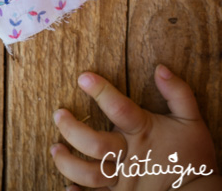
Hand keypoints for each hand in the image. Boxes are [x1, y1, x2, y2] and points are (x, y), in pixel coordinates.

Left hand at [50, 64, 220, 189]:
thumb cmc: (193, 155)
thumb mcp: (191, 119)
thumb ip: (177, 93)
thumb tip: (161, 69)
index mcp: (143, 132)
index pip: (119, 108)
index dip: (101, 91)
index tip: (83, 77)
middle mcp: (129, 156)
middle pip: (94, 144)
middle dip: (71, 129)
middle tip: (59, 115)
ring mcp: (124, 181)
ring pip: (89, 174)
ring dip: (67, 162)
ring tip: (55, 149)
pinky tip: (68, 187)